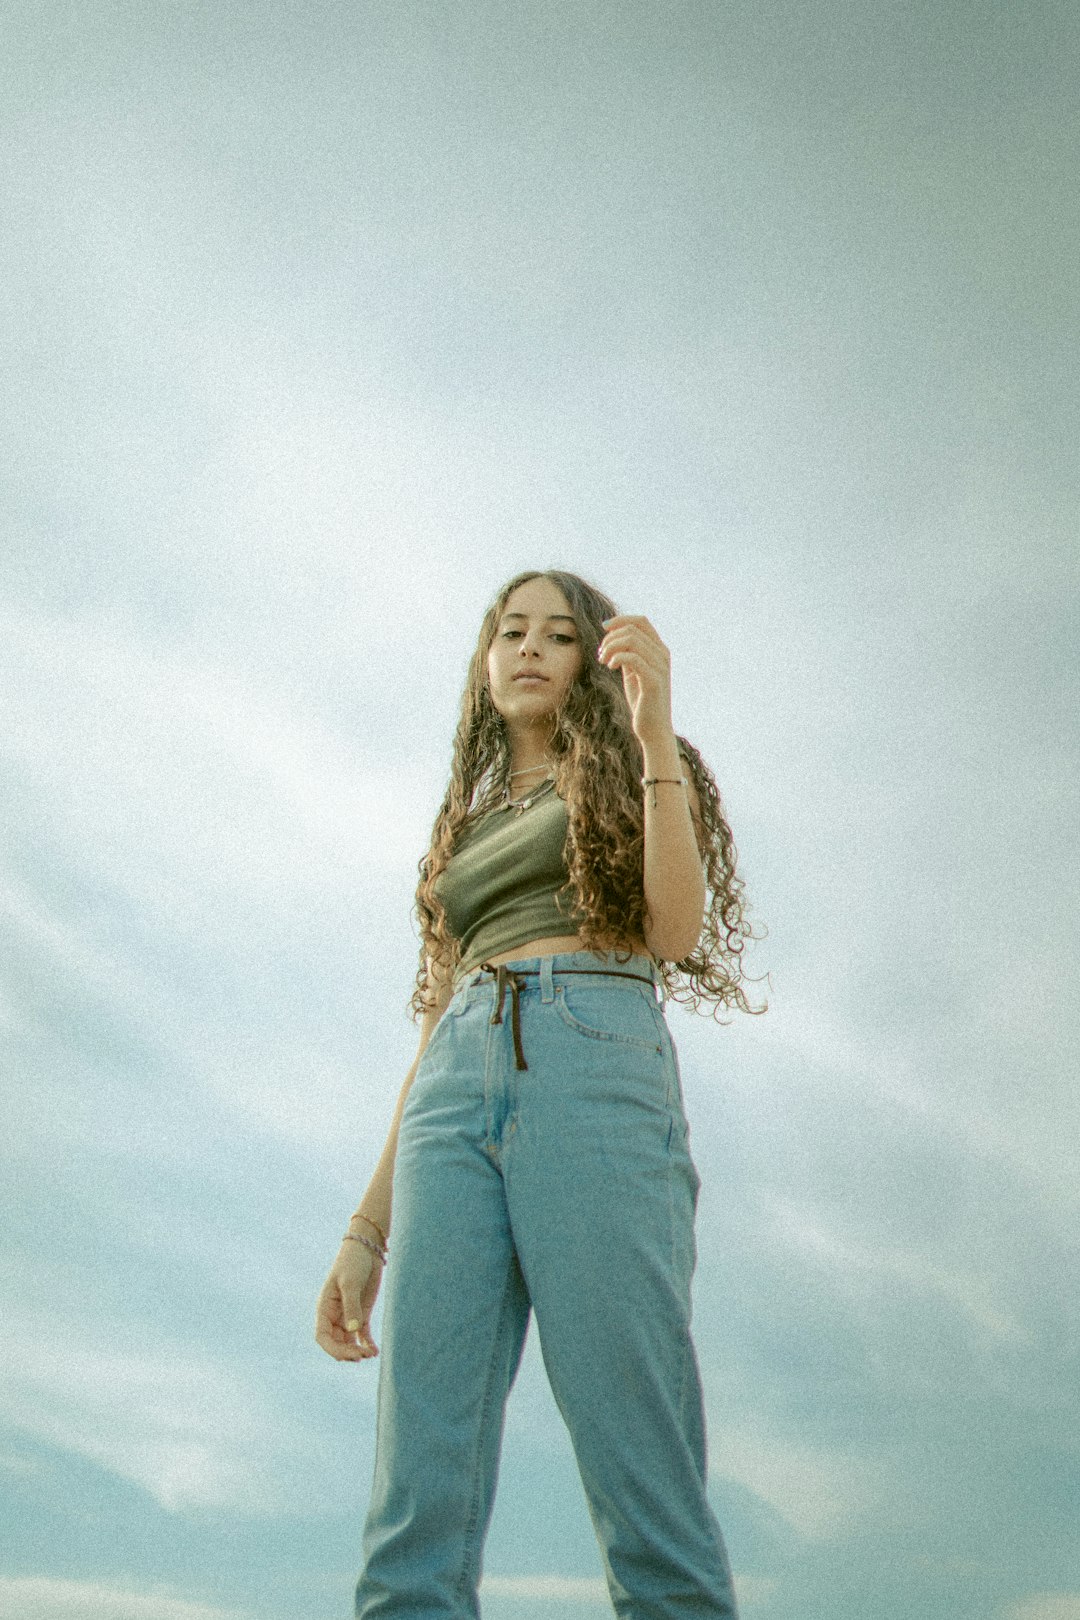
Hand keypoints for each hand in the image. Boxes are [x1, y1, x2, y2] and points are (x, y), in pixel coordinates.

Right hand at [315, 1242, 383, 1361]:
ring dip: (357, 1350)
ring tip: (370, 1354)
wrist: (367, 1249)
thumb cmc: (352, 1262)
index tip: (346, 1355)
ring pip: (349, 1342)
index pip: (322, 1336)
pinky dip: (367, 1344)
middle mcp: (334, 1315)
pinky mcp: (362, 1314)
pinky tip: (374, 1351)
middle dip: (347, 1352)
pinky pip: (362, 1335)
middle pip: (336, 1342)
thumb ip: (351, 1306)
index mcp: (324, 1308)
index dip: (331, 1349)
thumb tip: (353, 1331)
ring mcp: (348, 1316)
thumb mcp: (350, 1282)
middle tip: (362, 1356)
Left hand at [597, 615, 674, 749]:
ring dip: (611, 647)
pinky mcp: (653, 681)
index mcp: (660, 650)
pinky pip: (632, 658)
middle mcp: (663, 655)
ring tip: (603, 661)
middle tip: (600, 654)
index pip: (641, 621)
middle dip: (610, 637)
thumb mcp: (633, 672)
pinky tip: (610, 667)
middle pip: (633, 628)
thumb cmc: (642, 701)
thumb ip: (628, 654)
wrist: (653, 729)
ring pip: (631, 640)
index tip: (604, 628)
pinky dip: (616, 658)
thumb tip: (614, 638)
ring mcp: (660, 667)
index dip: (620, 619)